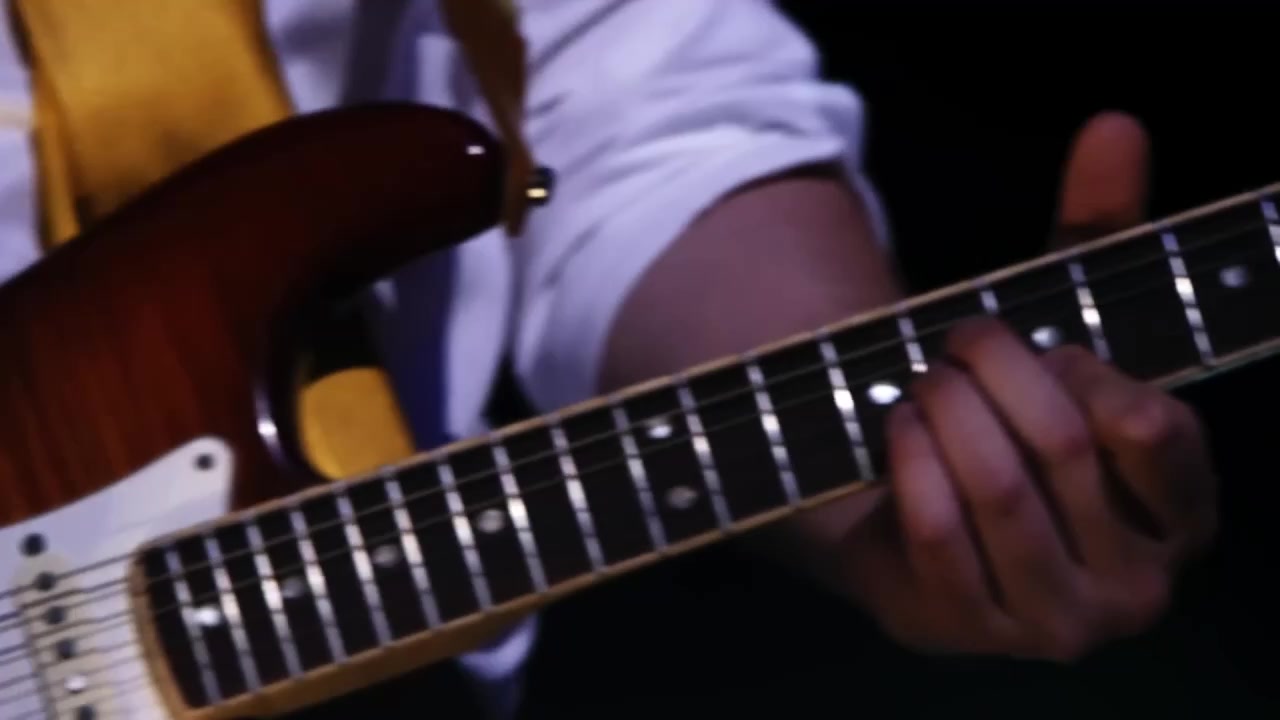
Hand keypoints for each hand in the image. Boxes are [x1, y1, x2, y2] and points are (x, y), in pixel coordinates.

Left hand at [839, 112, 1219, 661]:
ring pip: (998, 488)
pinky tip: (895, 428)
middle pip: (1061, 447)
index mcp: (1182, 514)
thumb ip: (1098, 237)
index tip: (1042, 345)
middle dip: (992, 372)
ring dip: (943, 411)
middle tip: (954, 344)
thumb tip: (1115, 126)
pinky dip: (907, 462)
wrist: (921, 515)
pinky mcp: (969, 630)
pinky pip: (938, 532)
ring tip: (920, 384)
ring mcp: (1054, 622)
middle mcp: (1136, 585)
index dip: (1084, 370)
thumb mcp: (1063, 333)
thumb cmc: (1011, 423)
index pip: (1156, 430)